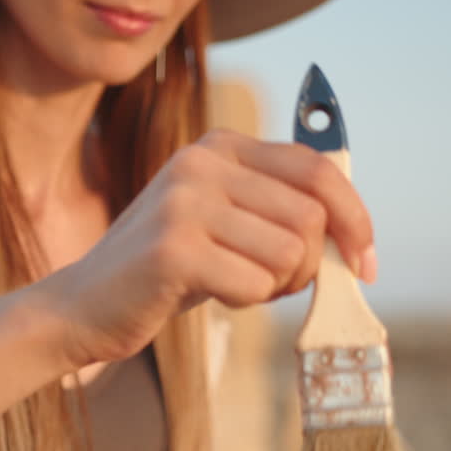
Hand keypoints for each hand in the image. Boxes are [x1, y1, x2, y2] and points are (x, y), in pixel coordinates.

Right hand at [49, 128, 374, 367]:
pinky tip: (211, 294)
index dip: (356, 218)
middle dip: (311, 264)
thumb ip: (279, 209)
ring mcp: (184, 201)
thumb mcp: (226, 221)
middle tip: (278, 284)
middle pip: (312, 216)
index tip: (366, 262)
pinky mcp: (173, 248)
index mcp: (220, 145)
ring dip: (277, 285)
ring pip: (291, 251)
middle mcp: (202, 161)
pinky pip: (254, 282)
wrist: (84, 305)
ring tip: (237, 284)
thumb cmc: (169, 270)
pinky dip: (246, 301)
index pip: (317, 170)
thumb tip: (356, 232)